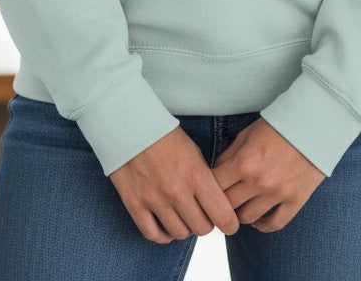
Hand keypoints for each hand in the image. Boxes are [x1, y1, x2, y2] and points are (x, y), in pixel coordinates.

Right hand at [109, 126, 240, 243]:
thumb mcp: (194, 151)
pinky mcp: (135, 204)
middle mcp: (177, 190)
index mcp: (196, 174)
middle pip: (202, 228)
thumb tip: (215, 203)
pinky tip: (167, 227)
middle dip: (206, 223)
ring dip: (185, 228)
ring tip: (184, 217)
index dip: (229, 223)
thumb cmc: (165, 135)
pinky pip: (153, 234)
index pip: (221, 214)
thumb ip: (205, 178)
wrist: (131, 125)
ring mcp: (154, 199)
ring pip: (179, 233)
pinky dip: (163, 235)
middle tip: (203, 215)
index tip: (229, 224)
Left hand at [211, 118, 326, 232]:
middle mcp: (258, 181)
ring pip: (247, 218)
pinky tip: (258, 220)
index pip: (213, 186)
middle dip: (220, 202)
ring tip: (239, 207)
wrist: (314, 123)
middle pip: (227, 205)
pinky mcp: (295, 200)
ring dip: (239, 214)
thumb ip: (229, 155)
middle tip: (219, 200)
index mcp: (243, 162)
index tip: (206, 188)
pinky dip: (263, 225)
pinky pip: (275, 224)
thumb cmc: (278, 125)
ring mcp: (277, 193)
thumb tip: (215, 173)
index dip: (206, 187)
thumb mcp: (247, 133)